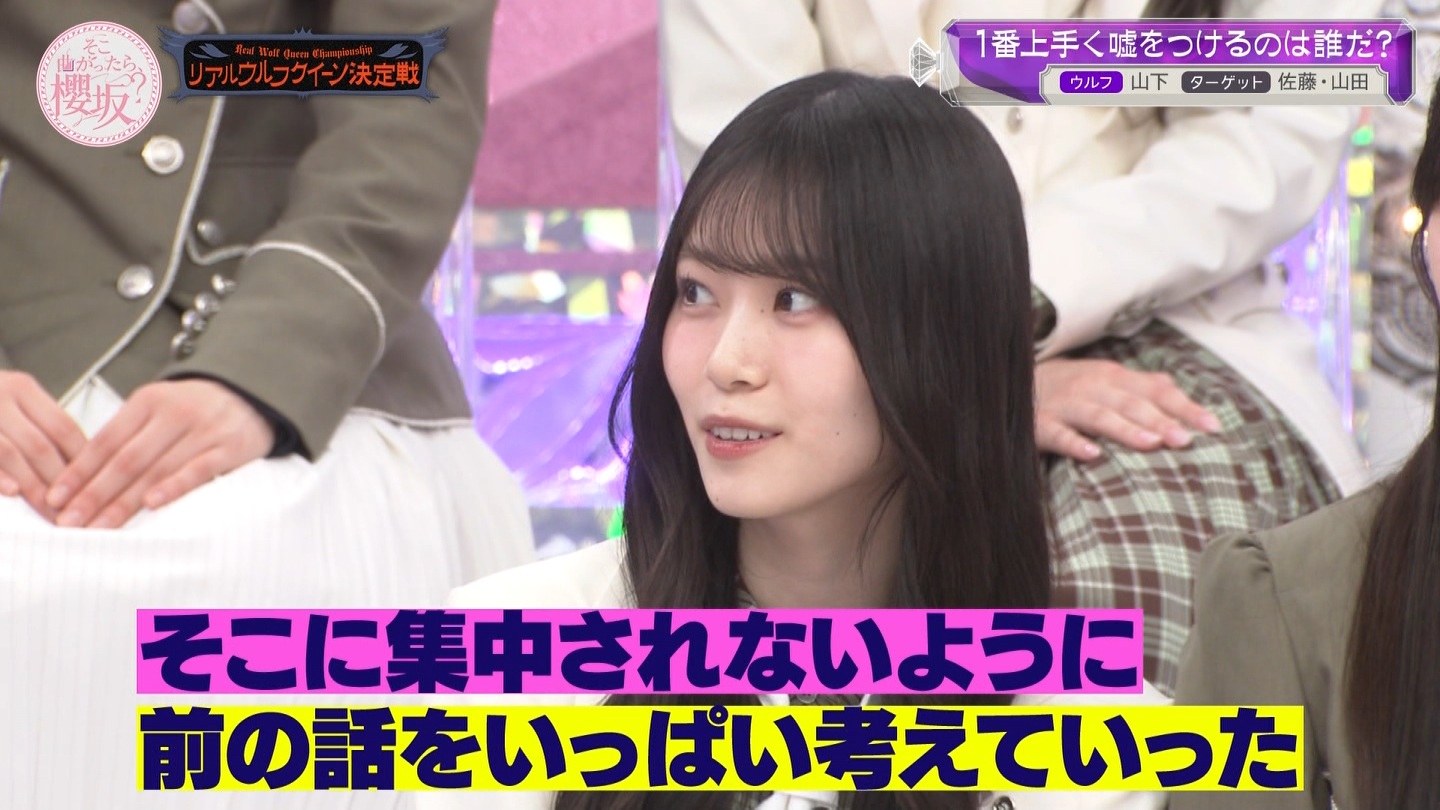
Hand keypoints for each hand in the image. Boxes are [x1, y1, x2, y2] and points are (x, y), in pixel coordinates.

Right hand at [0, 370, 85, 517]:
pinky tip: (13, 492)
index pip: (63, 427)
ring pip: (12, 454)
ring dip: (34, 487)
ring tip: (50, 510)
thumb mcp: (11, 401)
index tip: (93, 485)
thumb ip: (40, 425)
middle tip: (74, 509)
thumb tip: (79, 465)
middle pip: (41, 445)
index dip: (81, 460)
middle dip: (60, 482)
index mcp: (21, 389)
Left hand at [46, 378, 273, 528]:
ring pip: (156, 469)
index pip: (105, 441)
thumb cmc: (197, 410)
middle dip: (94, 494)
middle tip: (70, 522)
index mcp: (149, 401)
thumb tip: (80, 477)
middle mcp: (174, 413)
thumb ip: (127, 435)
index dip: (78, 471)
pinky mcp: (230, 447)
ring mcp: (204, 430)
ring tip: (101, 527)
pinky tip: (153, 504)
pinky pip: (199, 469)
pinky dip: (175, 486)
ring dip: (125, 502)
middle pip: (126, 460)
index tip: (55, 499)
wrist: (253, 396)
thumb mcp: (159, 409)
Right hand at [1035, 357, 1221, 460]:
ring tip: (1150, 444)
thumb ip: (1146, 390)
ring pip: (1099, 416)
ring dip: (1125, 429)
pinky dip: (1075, 443)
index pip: (1156, 390)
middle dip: (1159, 421)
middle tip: (1185, 441)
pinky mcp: (1040, 424)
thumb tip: (1189, 403)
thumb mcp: (1109, 382)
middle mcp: (1093, 387)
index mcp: (1115, 378)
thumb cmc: (1074, 388)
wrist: (1014, 379)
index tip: (1212, 427)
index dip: (1184, 407)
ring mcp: (1066, 405)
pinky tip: (1093, 455)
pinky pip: (1059, 434)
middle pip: (1131, 403)